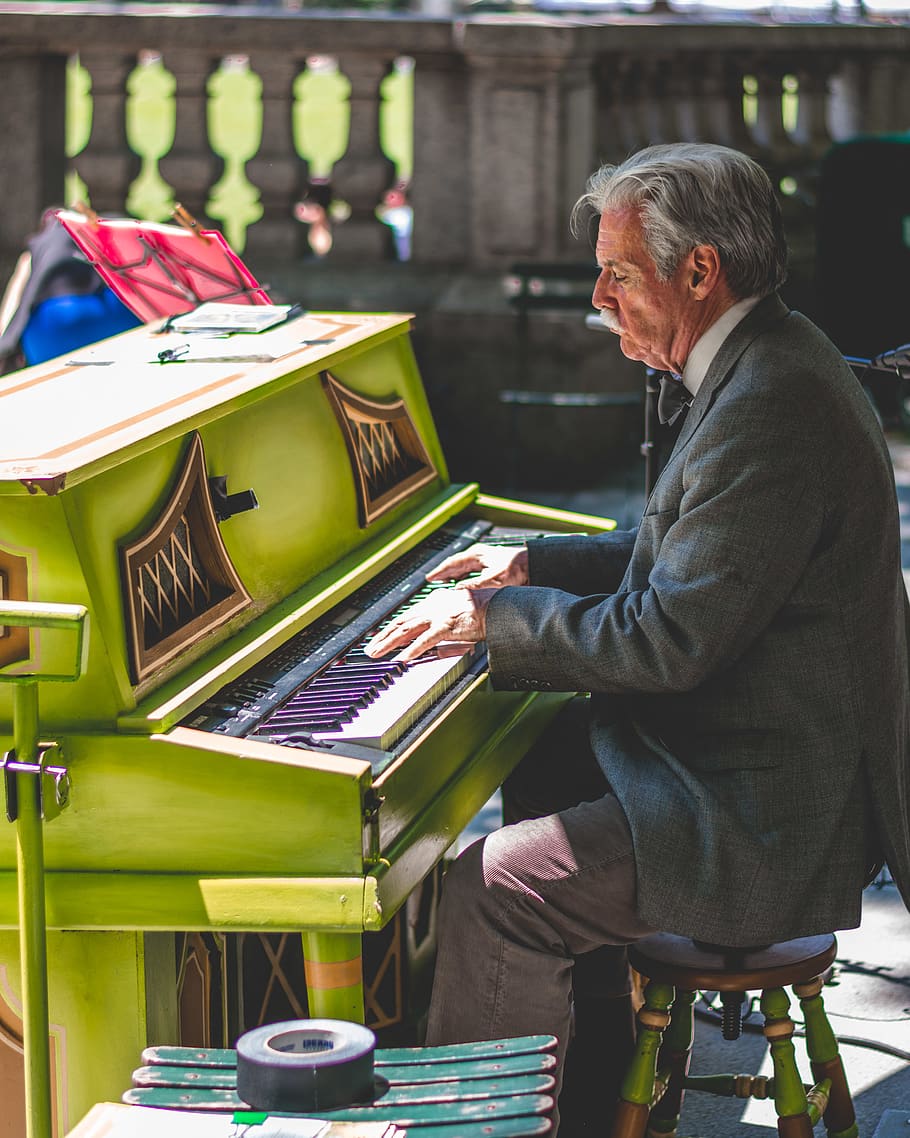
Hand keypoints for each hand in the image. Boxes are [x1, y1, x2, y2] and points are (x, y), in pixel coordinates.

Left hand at [364, 585, 496, 662]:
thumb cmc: (481, 610)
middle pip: (401, 622)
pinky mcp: (447, 626)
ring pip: (406, 630)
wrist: (497, 607)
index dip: (390, 627)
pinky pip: (426, 640)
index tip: (378, 636)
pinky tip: (402, 658)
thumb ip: (441, 621)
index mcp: (433, 602)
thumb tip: (430, 633)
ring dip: (389, 643)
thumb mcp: (455, 613)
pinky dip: (412, 649)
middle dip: (382, 636)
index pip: (406, 616)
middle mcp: (432, 607)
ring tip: (377, 653)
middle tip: (370, 649)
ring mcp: (438, 616)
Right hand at [427, 543, 528, 588]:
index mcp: (476, 555)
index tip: (429, 578)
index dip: (439, 571)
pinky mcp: (489, 565)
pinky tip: (462, 583)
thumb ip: (474, 585)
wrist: (532, 565)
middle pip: (455, 564)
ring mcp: (484, 559)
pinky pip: (470, 570)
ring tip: (444, 583)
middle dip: (443, 572)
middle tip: (432, 580)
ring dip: (452, 574)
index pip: (451, 563)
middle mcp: (478, 555)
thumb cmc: (516, 568)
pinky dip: (462, 576)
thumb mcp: (493, 580)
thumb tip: (458, 590)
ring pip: (462, 567)